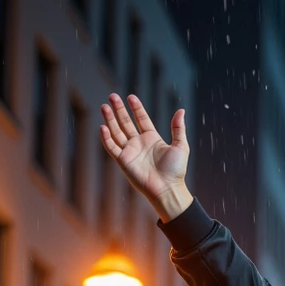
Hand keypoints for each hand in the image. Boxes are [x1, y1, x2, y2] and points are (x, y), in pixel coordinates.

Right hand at [99, 92, 191, 221]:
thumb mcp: (180, 146)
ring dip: (110, 119)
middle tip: (112, 96)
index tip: (131, 97)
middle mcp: (139, 144)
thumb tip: (181, 110)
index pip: (141, 119)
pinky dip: (106, 138)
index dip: (136, 108)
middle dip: (119, 109)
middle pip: (126, 122)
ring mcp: (130, 152)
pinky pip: (112, 147)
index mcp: (152, 139)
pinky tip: (103, 127)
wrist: (167, 189)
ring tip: (104, 106)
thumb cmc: (176, 170)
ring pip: (116, 132)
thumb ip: (178, 128)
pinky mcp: (123, 161)